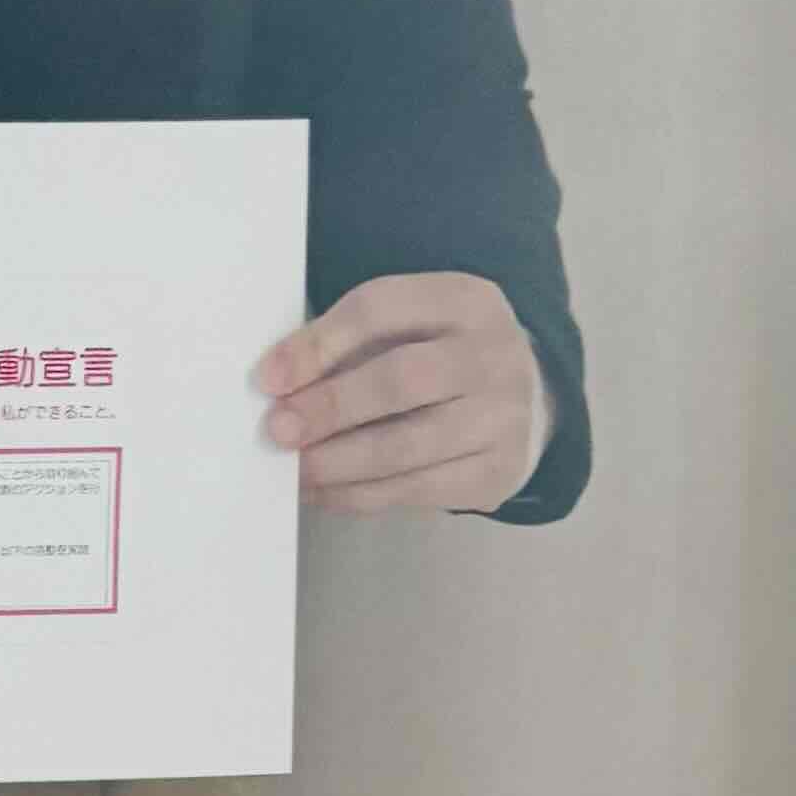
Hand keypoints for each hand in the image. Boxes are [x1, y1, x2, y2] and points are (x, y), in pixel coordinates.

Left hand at [252, 272, 541, 514]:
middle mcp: (494, 355)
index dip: (318, 344)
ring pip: (407, 446)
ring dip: (337, 462)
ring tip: (294, 468)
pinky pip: (415, 490)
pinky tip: (322, 491)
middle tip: (278, 429)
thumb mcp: (406, 327)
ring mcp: (503, 417)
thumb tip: (276, 383)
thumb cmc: (438, 357)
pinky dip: (357, 495)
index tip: (269, 378)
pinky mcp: (497, 472)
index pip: (380, 310)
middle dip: (329, 407)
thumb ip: (346, 344)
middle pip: (401, 379)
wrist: (526, 402)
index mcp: (464, 301)